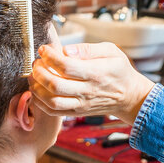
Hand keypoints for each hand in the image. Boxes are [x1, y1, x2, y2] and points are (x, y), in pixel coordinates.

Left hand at [29, 41, 155, 123]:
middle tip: (36, 62)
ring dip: (37, 88)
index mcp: (95, 73)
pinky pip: (53, 112)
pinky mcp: (77, 112)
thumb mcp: (111, 52)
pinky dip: (40, 102)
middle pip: (55, 84)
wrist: (129, 96)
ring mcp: (81, 104)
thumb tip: (66, 50)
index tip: (43, 49)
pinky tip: (38, 90)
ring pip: (52, 101)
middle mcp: (87, 91)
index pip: (66, 66)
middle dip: (39, 71)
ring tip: (34, 76)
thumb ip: (88, 49)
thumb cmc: (119, 71)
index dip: (50, 56)